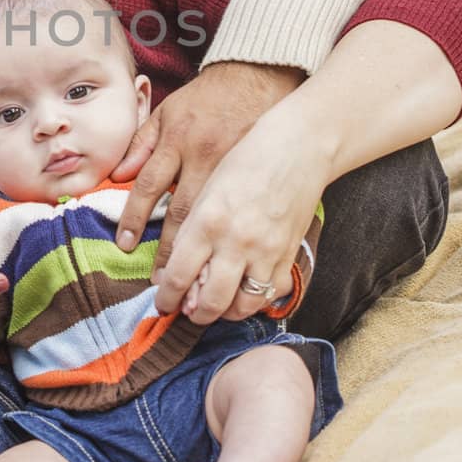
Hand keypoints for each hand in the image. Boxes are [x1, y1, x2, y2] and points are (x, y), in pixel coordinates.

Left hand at [113, 60, 303, 272]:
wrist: (262, 77)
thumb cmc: (209, 97)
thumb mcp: (168, 110)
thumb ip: (142, 143)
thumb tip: (118, 176)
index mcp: (178, 141)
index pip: (149, 185)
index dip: (134, 218)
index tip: (125, 245)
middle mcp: (204, 158)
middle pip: (182, 213)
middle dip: (169, 251)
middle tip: (160, 285)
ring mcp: (236, 171)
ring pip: (216, 223)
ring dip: (203, 259)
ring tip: (194, 291)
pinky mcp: (257, 176)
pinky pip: (246, 217)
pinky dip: (239, 246)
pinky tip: (235, 272)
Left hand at [148, 95, 329, 323]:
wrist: (299, 146)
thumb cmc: (246, 157)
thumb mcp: (206, 186)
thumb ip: (189, 224)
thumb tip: (176, 264)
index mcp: (207, 220)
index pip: (179, 275)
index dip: (167, 297)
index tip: (162, 303)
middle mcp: (236, 241)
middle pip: (210, 302)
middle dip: (195, 315)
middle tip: (188, 312)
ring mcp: (266, 252)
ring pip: (242, 306)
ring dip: (225, 313)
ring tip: (215, 306)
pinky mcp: (289, 254)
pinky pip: (270, 293)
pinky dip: (255, 300)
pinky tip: (245, 293)